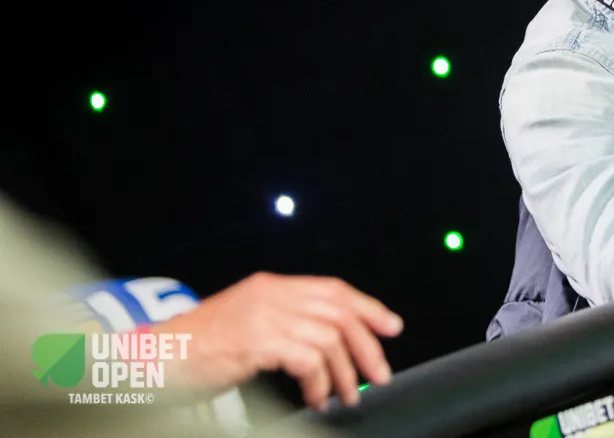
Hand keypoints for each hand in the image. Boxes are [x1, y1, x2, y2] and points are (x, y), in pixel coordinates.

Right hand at [156, 272, 402, 410]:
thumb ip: (283, 322)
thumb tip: (329, 345)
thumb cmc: (195, 349)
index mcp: (271, 286)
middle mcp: (271, 295)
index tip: (391, 327)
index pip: (334, 289)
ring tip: (347, 396)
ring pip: (329, 338)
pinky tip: (315, 399)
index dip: (367, 307)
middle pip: (339, 312)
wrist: (150, 358)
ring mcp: (263, 317)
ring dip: (344, 373)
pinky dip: (319, 382)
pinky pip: (308, 360)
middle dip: (366, 345)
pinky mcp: (256, 342)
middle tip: (379, 374)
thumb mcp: (245, 322)